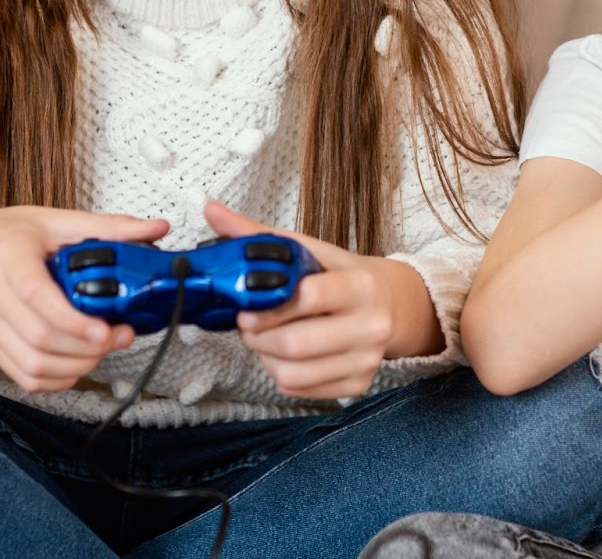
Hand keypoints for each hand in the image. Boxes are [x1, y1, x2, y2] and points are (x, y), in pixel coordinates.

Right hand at [0, 207, 169, 392]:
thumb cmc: (10, 233)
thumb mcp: (57, 219)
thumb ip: (109, 227)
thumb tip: (158, 227)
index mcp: (7, 257)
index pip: (36, 297)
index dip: (73, 321)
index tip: (106, 329)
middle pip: (38, 338)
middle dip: (86, 347)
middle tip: (120, 336)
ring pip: (31, 363)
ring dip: (76, 365)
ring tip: (104, 349)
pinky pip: (22, 376)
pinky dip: (56, 379)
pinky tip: (79, 364)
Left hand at [206, 200, 408, 399]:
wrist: (389, 303)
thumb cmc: (339, 274)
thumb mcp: (308, 250)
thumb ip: (258, 234)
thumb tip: (212, 210)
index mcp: (360, 284)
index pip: (311, 297)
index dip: (270, 306)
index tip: (248, 306)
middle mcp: (371, 325)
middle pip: (296, 343)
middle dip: (259, 337)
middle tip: (248, 326)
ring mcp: (366, 359)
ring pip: (293, 374)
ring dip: (265, 358)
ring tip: (264, 340)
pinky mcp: (358, 385)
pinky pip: (300, 390)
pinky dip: (281, 375)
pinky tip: (284, 356)